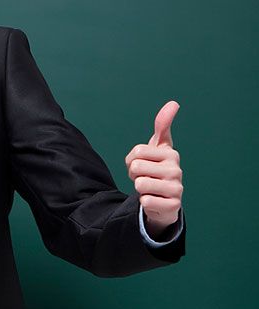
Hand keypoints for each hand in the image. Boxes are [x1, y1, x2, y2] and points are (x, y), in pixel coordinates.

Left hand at [125, 100, 182, 237]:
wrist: (164, 200)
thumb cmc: (157, 170)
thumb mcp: (158, 147)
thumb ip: (162, 126)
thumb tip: (174, 103)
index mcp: (171, 154)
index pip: (136, 152)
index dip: (131, 160)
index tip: (143, 163)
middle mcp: (176, 170)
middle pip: (136, 168)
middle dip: (134, 175)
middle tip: (145, 178)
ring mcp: (177, 188)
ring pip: (139, 184)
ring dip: (139, 188)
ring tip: (149, 189)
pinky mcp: (173, 206)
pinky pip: (145, 200)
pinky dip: (145, 202)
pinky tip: (154, 200)